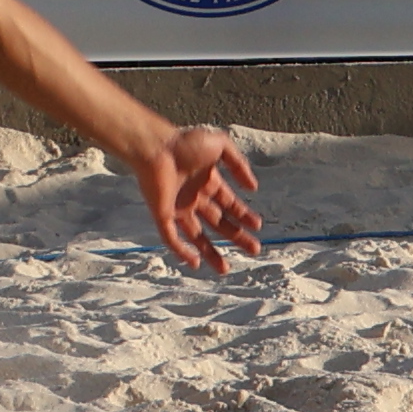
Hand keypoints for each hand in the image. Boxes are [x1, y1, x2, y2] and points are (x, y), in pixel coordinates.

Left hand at [132, 123, 264, 276]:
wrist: (155, 147)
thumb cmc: (185, 143)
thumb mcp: (220, 145)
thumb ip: (238, 163)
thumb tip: (253, 187)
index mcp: (207, 182)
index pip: (229, 204)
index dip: (243, 215)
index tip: (257, 226)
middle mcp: (194, 198)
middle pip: (218, 223)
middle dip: (236, 236)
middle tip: (254, 249)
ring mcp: (177, 208)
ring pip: (197, 237)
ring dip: (211, 253)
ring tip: (225, 269)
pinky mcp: (162, 215)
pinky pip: (172, 239)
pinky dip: (182, 252)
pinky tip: (195, 262)